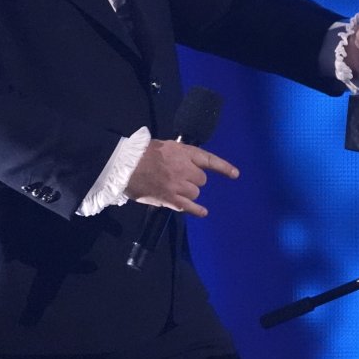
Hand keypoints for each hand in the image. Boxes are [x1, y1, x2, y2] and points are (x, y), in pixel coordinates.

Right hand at [125, 139, 239, 217]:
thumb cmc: (141, 154)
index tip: (235, 174)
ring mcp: (178, 185)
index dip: (223, 167)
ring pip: (195, 193)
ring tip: (173, 189)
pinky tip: (203, 213)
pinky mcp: (170, 199)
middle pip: (201, 179)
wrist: (123, 166)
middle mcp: (185, 169)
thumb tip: (187, 162)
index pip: (209, 160)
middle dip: (193, 179)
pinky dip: (197, 211)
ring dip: (188, 192)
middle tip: (179, 178)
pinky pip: (189, 207)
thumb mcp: (164, 146)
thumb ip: (179, 154)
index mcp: (184, 152)